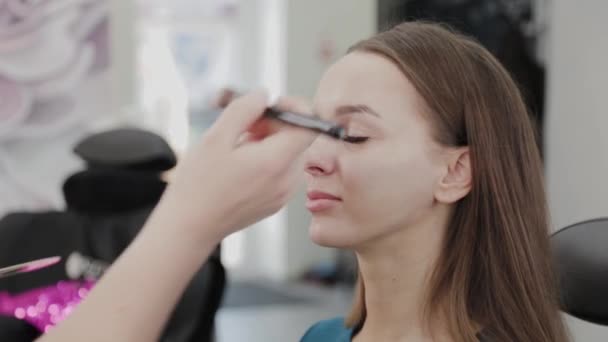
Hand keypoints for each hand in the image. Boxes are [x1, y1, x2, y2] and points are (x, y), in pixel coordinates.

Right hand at [153, 91, 315, 243]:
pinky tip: (241, 164)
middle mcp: (287, 180)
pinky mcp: (276, 203)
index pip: (310, 126)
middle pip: (299, 139)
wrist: (190, 227)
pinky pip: (283, 171)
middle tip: (245, 124)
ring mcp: (284, 194)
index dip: (295, 109)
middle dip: (277, 124)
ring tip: (238, 146)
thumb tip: (264, 95)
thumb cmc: (199, 184)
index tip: (271, 105)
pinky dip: (268, 160)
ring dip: (271, 142)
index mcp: (276, 162)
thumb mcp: (216, 138)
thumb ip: (244, 110)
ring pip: (290, 154)